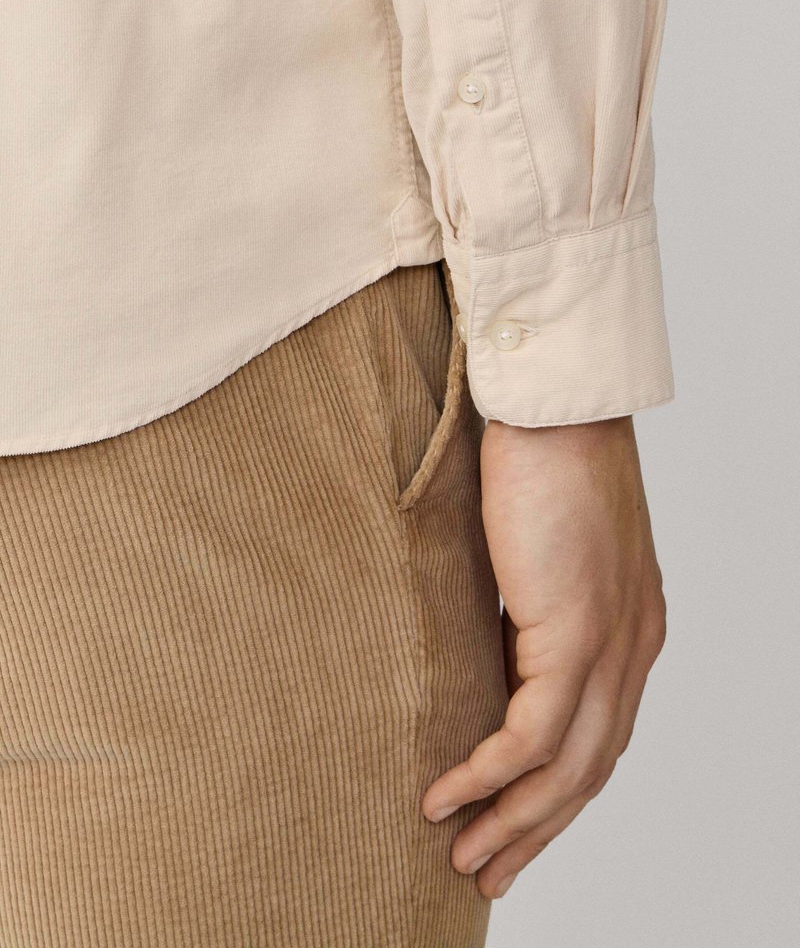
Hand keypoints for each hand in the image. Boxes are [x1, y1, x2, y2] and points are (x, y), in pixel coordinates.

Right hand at [421, 414, 666, 898]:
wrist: (555, 408)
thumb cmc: (542, 463)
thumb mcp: (539, 554)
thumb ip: (529, 610)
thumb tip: (488, 654)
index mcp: (632, 628)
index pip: (600, 735)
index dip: (558, 793)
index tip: (514, 826)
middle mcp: (633, 647)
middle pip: (590, 769)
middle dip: (538, 830)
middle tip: (489, 871)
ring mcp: (612, 643)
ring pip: (567, 767)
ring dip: (513, 822)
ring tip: (466, 857)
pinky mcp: (576, 632)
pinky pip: (531, 734)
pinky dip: (487, 776)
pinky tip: (447, 797)